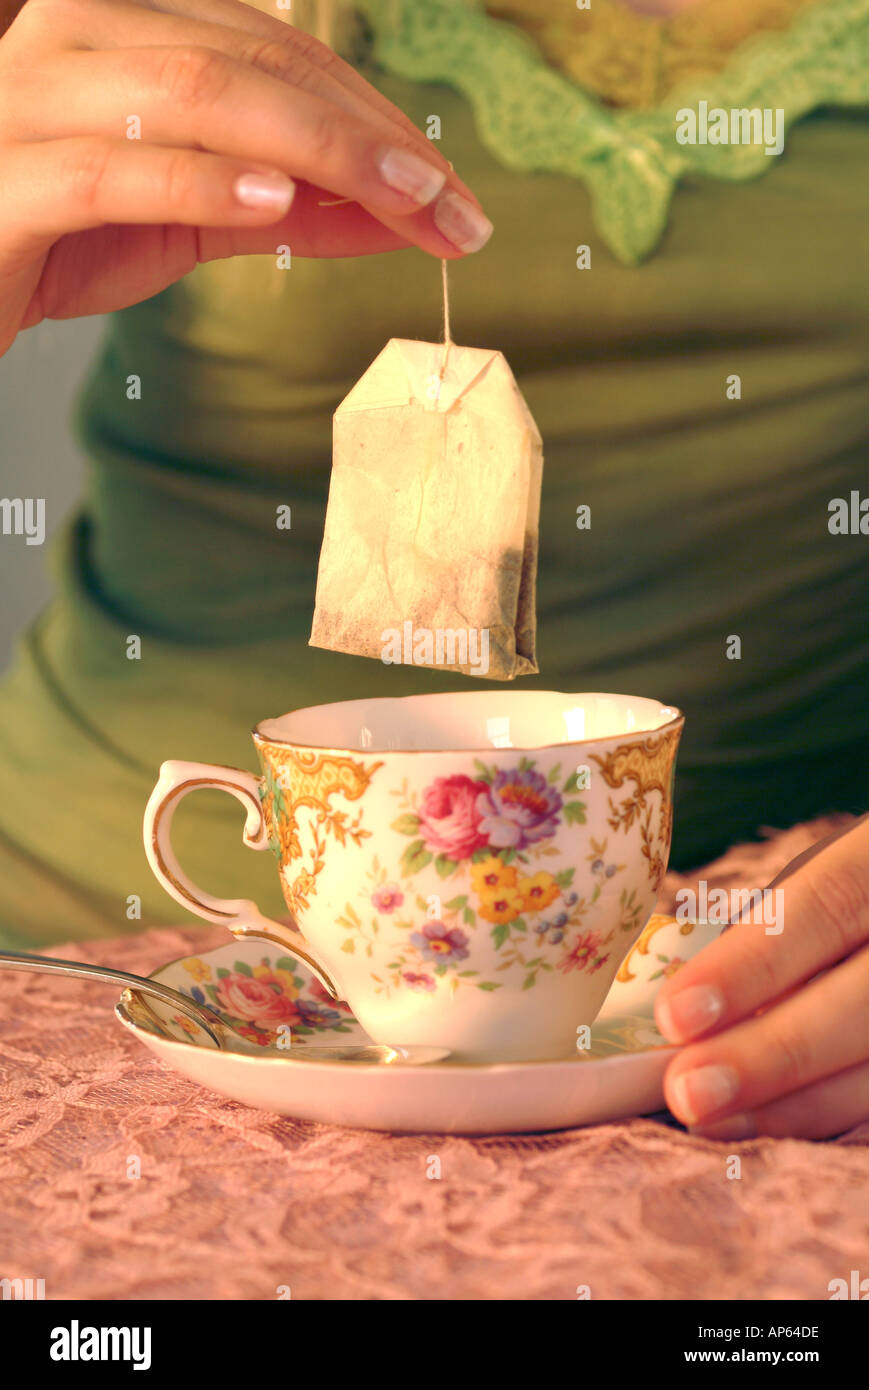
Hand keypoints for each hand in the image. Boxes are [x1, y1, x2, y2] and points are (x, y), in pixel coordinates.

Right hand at [0, 0, 491, 354]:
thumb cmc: (61, 239)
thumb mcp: (190, 219)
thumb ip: (285, 208)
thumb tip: (395, 214)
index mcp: (125, 26)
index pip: (276, 52)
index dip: (374, 116)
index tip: (450, 192)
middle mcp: (79, 37)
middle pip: (251, 64)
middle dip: (368, 138)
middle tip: (450, 208)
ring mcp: (34, 97)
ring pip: (196, 95)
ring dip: (317, 150)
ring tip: (398, 202)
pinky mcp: (9, 177)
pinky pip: (117, 168)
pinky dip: (203, 182)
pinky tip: (275, 201)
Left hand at [656, 813, 868, 1138]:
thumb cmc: (855, 899)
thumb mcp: (827, 881)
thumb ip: (771, 932)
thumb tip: (680, 1011)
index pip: (827, 905)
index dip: (751, 964)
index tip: (675, 1015)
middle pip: (863, 1003)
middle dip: (769, 1056)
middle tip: (687, 1091)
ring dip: (794, 1105)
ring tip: (710, 1119)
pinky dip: (830, 1116)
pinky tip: (770, 1124)